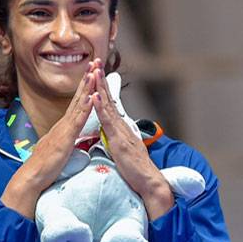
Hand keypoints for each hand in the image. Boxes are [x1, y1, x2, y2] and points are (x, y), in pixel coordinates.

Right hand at [0, 63, 97, 217]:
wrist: (32, 176)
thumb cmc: (45, 167)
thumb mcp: (60, 151)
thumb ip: (67, 143)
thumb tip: (72, 141)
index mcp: (63, 127)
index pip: (76, 103)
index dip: (84, 88)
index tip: (91, 73)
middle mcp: (63, 124)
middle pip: (78, 97)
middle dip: (87, 79)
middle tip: (95, 62)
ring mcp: (64, 129)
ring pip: (78, 104)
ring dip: (87, 87)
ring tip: (94, 71)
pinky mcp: (65, 138)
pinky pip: (78, 120)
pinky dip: (85, 107)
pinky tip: (92, 97)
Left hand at [90, 64, 173, 219]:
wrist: (148, 180)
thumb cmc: (135, 169)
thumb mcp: (123, 149)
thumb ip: (117, 138)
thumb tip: (111, 133)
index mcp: (121, 127)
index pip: (110, 103)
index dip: (103, 87)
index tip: (96, 72)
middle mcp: (122, 124)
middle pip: (109, 98)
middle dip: (101, 79)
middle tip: (95, 61)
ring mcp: (121, 130)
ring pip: (108, 104)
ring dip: (100, 86)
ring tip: (94, 70)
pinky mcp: (119, 139)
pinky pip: (107, 120)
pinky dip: (100, 107)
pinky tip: (94, 96)